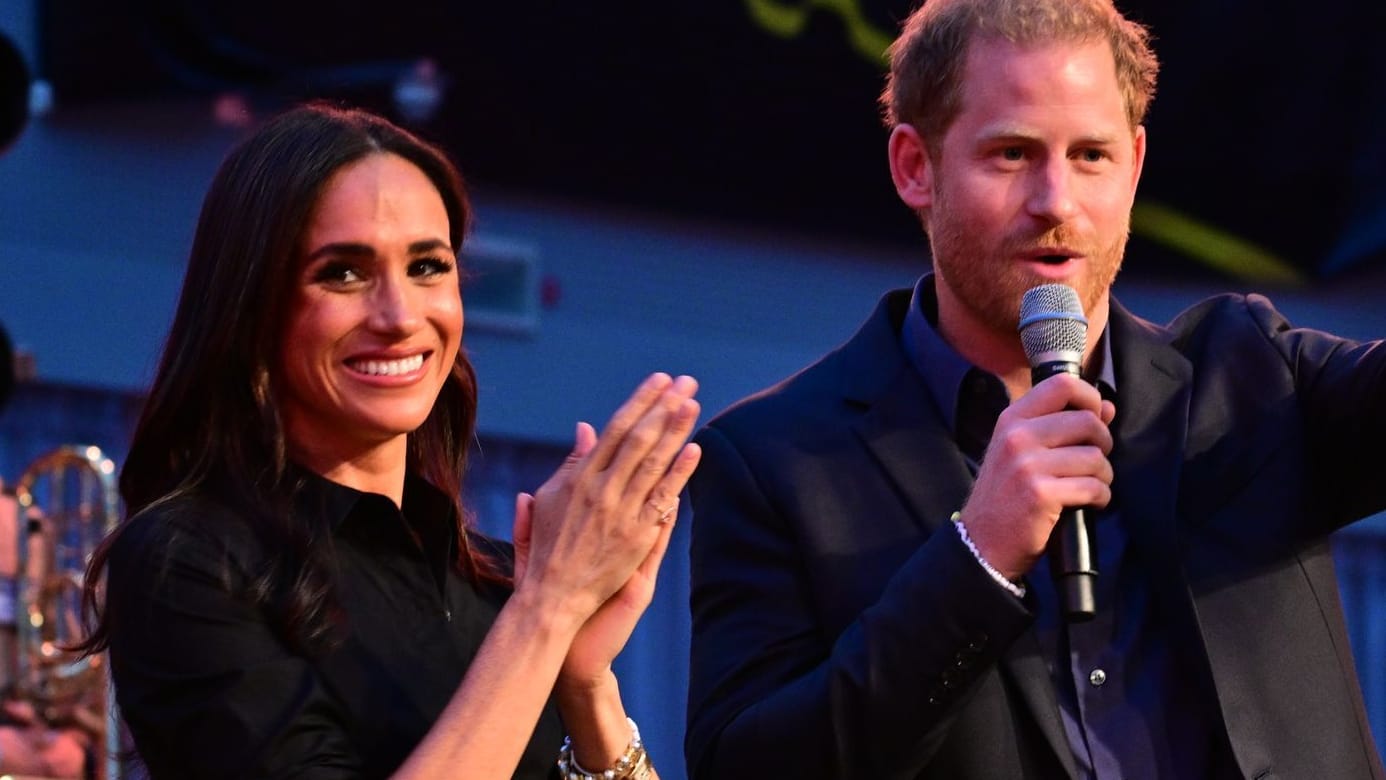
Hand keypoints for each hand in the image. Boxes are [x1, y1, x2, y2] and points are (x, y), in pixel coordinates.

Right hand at [512, 373, 700, 630]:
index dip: (640, 402)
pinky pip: (663, 499)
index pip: (616, 429)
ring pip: (654, 464)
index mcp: (580, 477)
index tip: (659, 380)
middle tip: (686, 382)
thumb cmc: (547, 546)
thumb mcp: (550, 498)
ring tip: (693, 404)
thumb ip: (572, 462)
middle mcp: (602, 491)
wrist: (553, 596)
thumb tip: (589, 427)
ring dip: (676, 431)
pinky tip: (695, 450)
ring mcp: (621, 514)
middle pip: (640, 439)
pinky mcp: (637, 537)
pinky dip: (679, 474)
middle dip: (664, 407)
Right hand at [960, 373, 1114, 579]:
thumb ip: (1062, 424)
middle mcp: (1017, 436)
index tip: (1095, 418)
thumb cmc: (1007, 495)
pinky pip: (1094, 487)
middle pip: (1088, 421)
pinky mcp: (1041, 494)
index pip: (1062, 384)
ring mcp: (1027, 465)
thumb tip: (1107, 408)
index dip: (1090, 398)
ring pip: (1096, 458)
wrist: (982, 541)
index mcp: (1012, 419)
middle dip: (1103, 444)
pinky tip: (1089, 504)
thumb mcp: (1023, 451)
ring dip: (1103, 477)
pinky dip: (1101, 498)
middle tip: (1093, 463)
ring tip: (1089, 487)